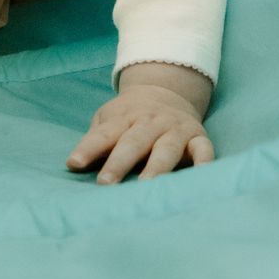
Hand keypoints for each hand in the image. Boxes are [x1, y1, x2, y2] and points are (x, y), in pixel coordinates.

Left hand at [66, 61, 214, 183]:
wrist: (167, 92)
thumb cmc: (130, 117)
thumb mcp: (110, 119)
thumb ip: (96, 140)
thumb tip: (74, 165)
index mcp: (124, 118)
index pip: (104, 134)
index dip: (88, 148)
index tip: (74, 164)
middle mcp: (150, 123)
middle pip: (133, 142)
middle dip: (119, 162)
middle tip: (106, 183)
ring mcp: (175, 130)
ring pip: (166, 149)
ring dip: (157, 167)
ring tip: (146, 186)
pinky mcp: (198, 138)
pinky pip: (204, 150)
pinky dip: (204, 162)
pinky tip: (201, 175)